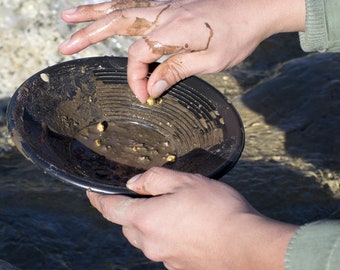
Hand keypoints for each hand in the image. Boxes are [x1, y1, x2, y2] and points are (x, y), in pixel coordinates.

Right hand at [59, 0, 304, 102]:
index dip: (137, 78)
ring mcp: (166, 4)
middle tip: (64, 45)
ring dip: (93, 13)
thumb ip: (176, 71)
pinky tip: (105, 9)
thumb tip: (151, 87)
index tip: (144, 96)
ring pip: (121, 6)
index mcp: (173, 30)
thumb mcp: (210, 61)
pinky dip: (115, 5)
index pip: (140, 55)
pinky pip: (135, 3)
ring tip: (69, 17)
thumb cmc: (238, 35)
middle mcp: (164, 13)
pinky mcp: (171, 3)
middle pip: (116, 21)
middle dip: (88, 34)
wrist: (257, 6)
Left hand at [87, 167, 296, 269]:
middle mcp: (150, 244)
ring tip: (175, 210)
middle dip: (131, 210)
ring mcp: (165, 259)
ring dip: (152, 223)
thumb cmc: (218, 211)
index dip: (98, 199)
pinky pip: (164, 248)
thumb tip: (134, 183)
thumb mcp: (185, 181)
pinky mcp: (180, 267)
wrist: (248, 247)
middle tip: (148, 196)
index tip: (91, 192)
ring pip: (147, 237)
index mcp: (146, 220)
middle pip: (129, 225)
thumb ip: (153, 179)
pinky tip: (188, 227)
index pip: (110, 209)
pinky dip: (168, 235)